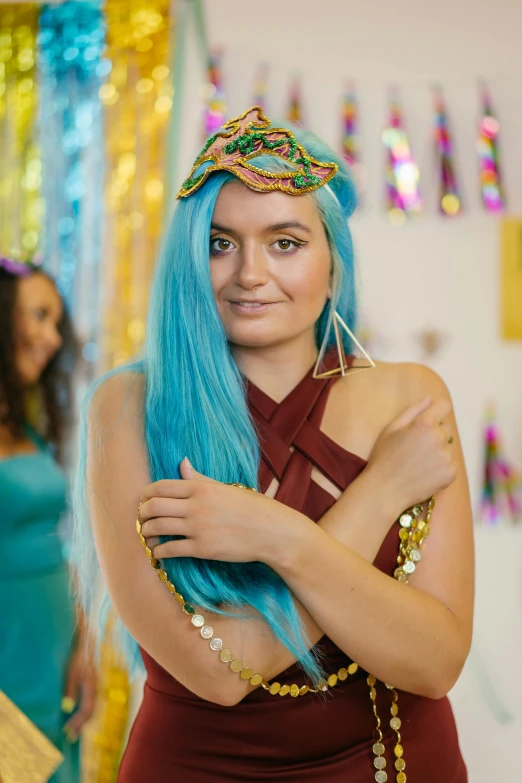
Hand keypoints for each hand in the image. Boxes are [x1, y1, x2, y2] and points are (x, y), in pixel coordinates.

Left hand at [62, 638, 96, 741]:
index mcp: (92, 688)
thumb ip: (70, 691)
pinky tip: (77, 713)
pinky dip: (85, 711)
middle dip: (81, 725)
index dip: (77, 723)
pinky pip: (91, 702)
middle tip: (70, 735)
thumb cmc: (78, 657)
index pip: (86, 711)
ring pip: (92, 708)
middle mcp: (96, 690)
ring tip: (74, 728)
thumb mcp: (71, 673)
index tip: (68, 731)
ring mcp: (96, 687)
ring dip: (83, 720)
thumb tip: (67, 709)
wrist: (87, 645)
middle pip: (91, 712)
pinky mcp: (94, 685)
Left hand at [140, 459, 303, 564]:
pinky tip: (158, 553)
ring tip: (147, 535)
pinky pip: (170, 549)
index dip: (146, 494)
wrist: (271, 531)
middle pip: (154, 506)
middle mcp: (195, 505)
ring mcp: (197, 527)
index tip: (144, 501)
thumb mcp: (225, 488)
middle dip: (142, 514)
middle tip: (141, 519)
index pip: (161, 486)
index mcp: (201, 488)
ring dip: (146, 532)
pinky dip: (159, 552)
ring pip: (158, 527)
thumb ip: (200, 478)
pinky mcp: (202, 548)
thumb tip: (182, 463)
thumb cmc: (251, 507)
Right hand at [366, 395, 456, 515]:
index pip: (444, 406)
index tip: (430, 418)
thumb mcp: (391, 428)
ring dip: (438, 451)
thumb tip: (430, 398)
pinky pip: (450, 464)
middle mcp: (439, 438)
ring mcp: (446, 457)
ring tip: (418, 463)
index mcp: (424, 424)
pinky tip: (424, 473)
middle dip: (435, 434)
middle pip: (446, 429)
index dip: (437, 411)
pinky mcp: (451, 473)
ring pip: (447, 447)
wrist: (385, 490)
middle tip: (416, 448)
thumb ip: (413, 410)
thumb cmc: (384, 457)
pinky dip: (441, 467)